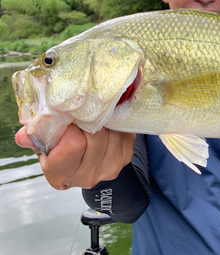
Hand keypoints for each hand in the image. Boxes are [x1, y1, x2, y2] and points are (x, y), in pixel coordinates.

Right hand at [15, 125, 134, 189]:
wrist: (88, 163)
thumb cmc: (63, 151)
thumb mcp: (44, 145)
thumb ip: (36, 138)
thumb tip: (24, 134)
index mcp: (62, 174)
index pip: (74, 144)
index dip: (71, 126)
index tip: (67, 117)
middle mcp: (88, 176)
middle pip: (95, 134)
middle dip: (87, 119)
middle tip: (82, 111)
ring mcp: (111, 166)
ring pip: (111, 130)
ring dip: (102, 118)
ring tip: (93, 115)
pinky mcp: (127, 154)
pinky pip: (122, 129)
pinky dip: (114, 121)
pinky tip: (105, 121)